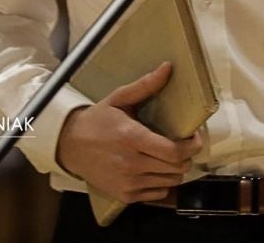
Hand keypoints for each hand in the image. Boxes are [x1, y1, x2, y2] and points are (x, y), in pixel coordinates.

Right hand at [55, 61, 203, 203]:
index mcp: (131, 138)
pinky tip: (155, 169)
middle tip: (183, 144)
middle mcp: (130, 163)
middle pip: (177, 167)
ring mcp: (127, 182)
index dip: (192, 145)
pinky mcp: (124, 195)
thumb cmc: (96, 121)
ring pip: (171, 181)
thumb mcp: (118, 98)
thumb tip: (167, 67)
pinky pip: (158, 193)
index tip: (194, 137)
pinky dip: (163, 182)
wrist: (69, 146)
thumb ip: (145, 85)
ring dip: (176, 169)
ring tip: (169, 155)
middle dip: (187, 155)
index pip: (174, 151)